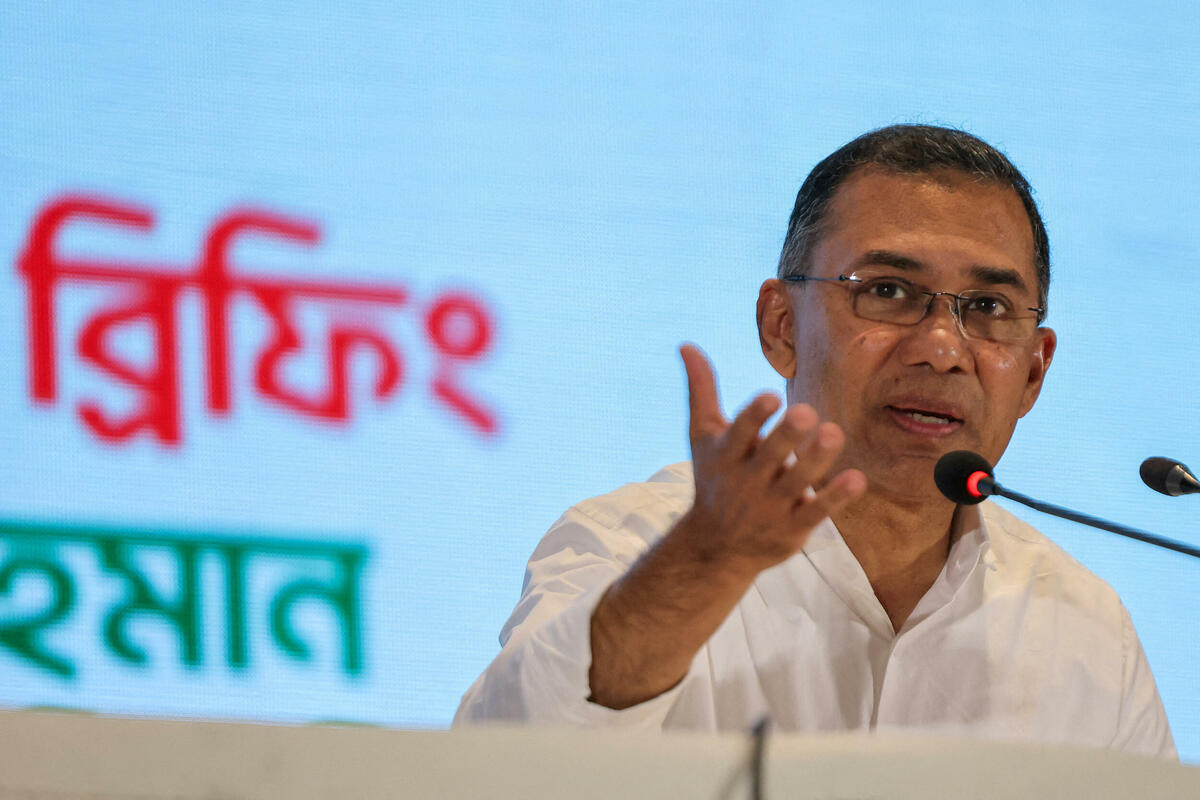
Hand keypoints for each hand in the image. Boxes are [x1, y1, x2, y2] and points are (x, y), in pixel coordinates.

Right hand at [679, 343, 865, 571]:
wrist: (715, 548)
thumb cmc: (714, 479)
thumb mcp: (703, 437)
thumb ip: (702, 390)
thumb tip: (686, 344)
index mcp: (727, 455)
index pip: (739, 433)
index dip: (754, 417)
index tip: (770, 395)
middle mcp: (747, 480)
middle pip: (769, 456)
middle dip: (786, 436)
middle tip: (805, 411)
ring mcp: (771, 506)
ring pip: (797, 482)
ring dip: (816, 459)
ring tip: (834, 433)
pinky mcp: (793, 528)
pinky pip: (816, 512)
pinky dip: (835, 498)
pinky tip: (857, 479)